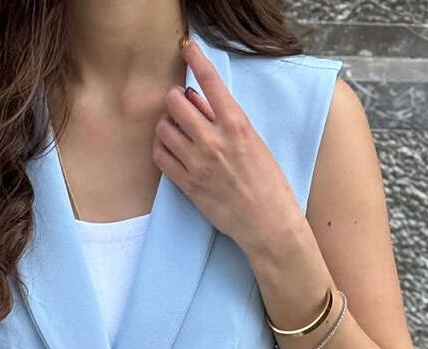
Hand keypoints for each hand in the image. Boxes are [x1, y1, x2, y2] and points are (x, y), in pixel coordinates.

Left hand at [153, 36, 301, 257]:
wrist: (267, 222)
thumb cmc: (266, 181)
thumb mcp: (253, 141)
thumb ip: (225, 120)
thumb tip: (198, 100)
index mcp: (236, 124)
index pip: (210, 81)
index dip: (195, 57)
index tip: (186, 46)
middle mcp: (214, 140)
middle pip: (175, 102)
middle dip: (175, 99)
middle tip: (182, 106)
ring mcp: (198, 163)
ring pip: (163, 128)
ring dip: (166, 124)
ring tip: (177, 130)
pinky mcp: (187, 185)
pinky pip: (160, 156)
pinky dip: (161, 147)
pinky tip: (171, 148)